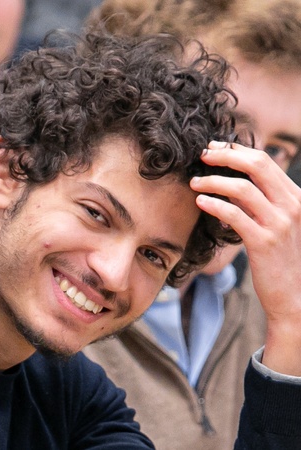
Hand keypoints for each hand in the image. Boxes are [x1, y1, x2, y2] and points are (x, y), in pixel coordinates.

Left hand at [190, 141, 300, 374]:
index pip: (265, 161)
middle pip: (256, 165)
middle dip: (225, 155)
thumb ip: (258, 202)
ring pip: (241, 188)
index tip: (215, 148)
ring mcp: (279, 223)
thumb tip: (229, 183)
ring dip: (213, 181)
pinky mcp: (264, 242)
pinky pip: (234, 215)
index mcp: (294, 196)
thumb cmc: (278, 257)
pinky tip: (200, 202)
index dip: (237, 150)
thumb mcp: (274, 223)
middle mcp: (291, 205)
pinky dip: (214, 205)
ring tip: (194, 183)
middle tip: (202, 155)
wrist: (292, 294)